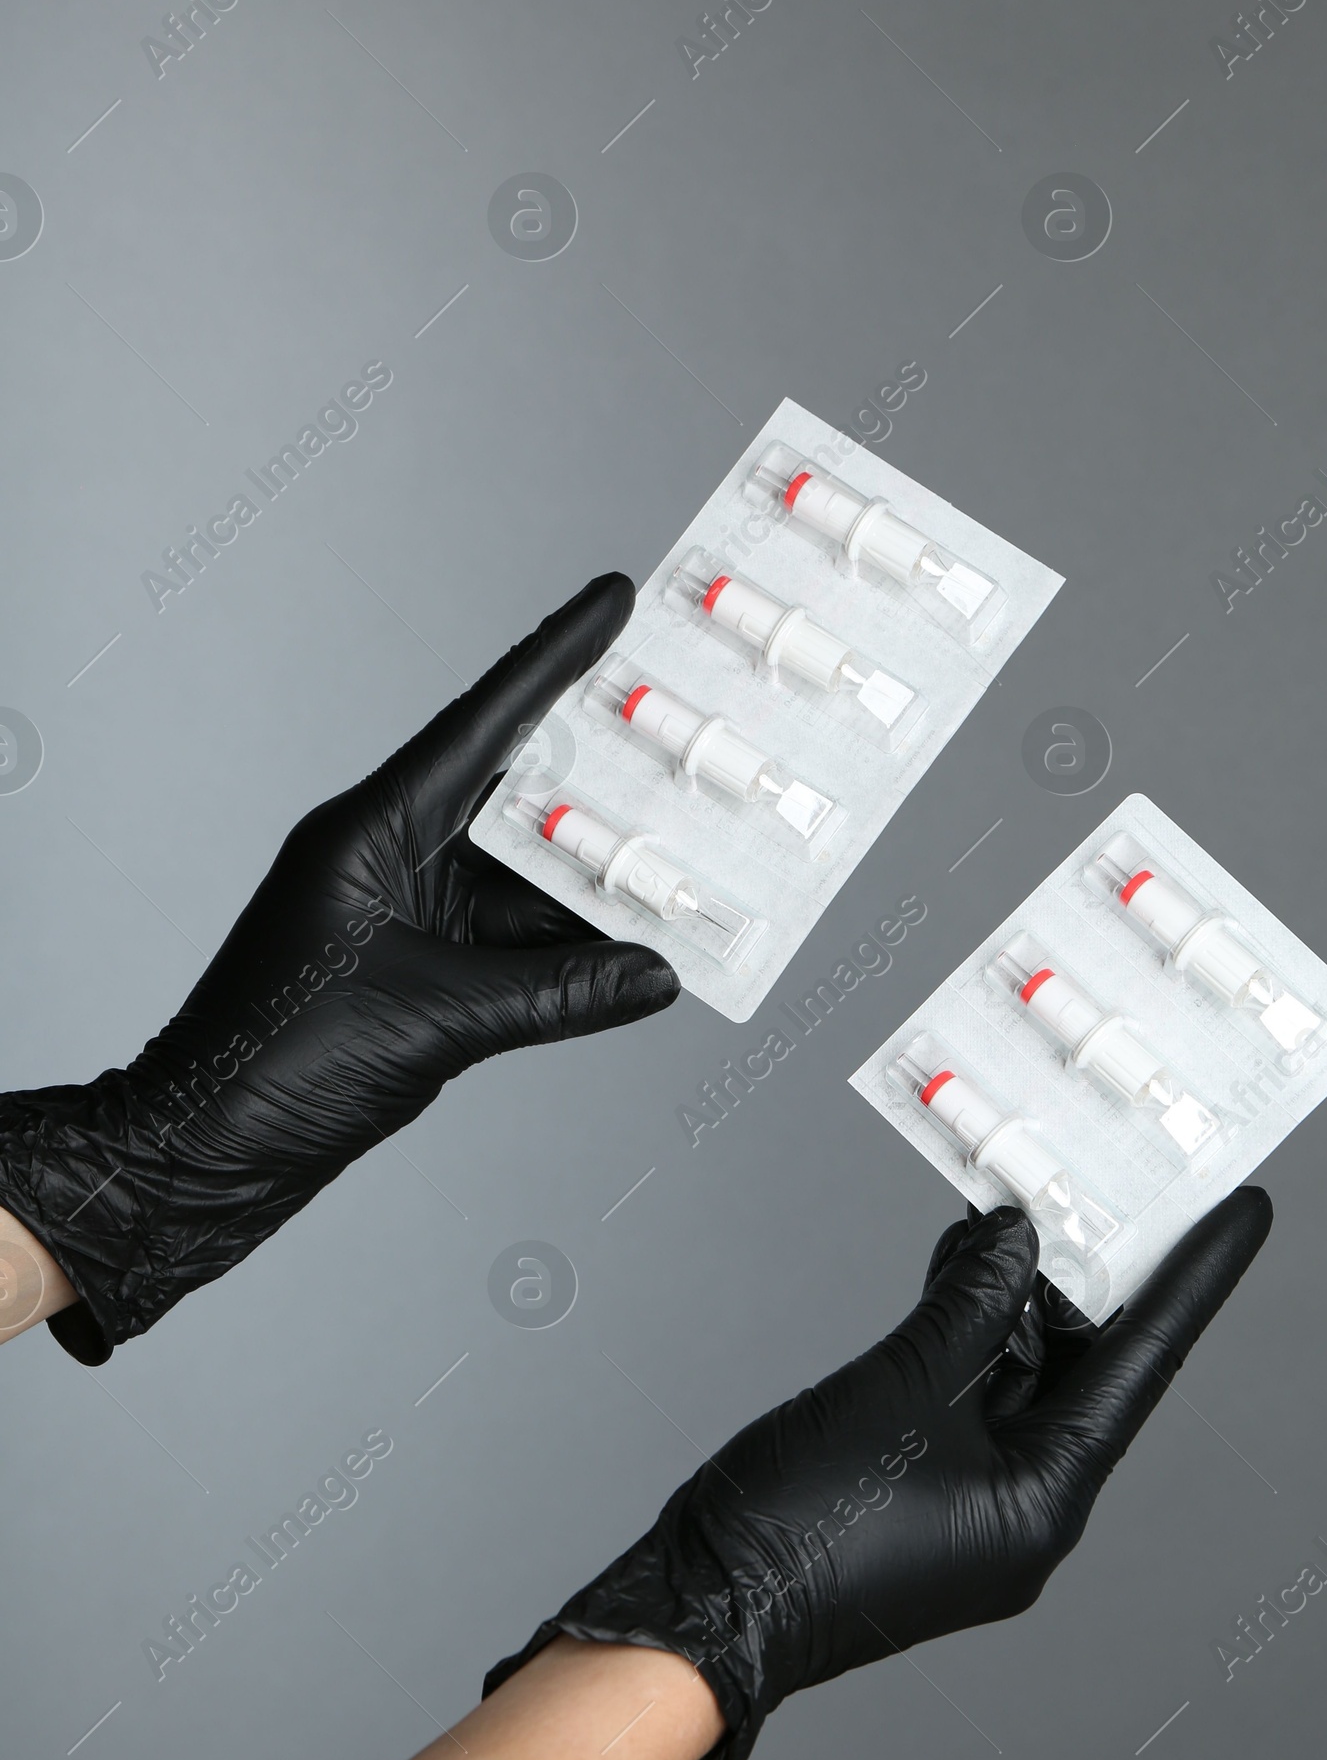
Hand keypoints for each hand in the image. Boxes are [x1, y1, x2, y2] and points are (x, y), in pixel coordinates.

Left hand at [0, 574, 677, 1362]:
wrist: (205, 1157)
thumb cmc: (273, 1068)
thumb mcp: (433, 1021)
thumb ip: (555, 995)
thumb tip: (653, 973)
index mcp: (369, 833)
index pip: (481, 727)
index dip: (552, 661)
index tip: (611, 602)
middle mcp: (389, 859)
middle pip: (518, 800)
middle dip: (603, 782)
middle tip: (686, 742)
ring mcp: (405, 917)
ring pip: (525, 882)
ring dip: (598, 884)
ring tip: (689, 865)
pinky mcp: (418, 976)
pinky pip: (516, 947)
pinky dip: (574, 954)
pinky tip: (636, 954)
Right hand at [485, 1186, 1272, 1759]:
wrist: (698, 1614)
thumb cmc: (797, 1524)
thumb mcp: (898, 1388)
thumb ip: (968, 1305)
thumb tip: (1016, 1239)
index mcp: (1046, 1504)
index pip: (1142, 1367)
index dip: (1192, 1280)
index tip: (1241, 1212)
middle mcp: (1026, 1516)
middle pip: (1081, 1375)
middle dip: (1082, 1278)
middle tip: (1107, 1189)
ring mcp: (974, 1512)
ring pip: (1018, 1385)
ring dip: (1013, 1302)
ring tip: (1013, 1212)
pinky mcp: (925, 1500)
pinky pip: (969, 1405)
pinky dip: (967, 1341)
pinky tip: (959, 1275)